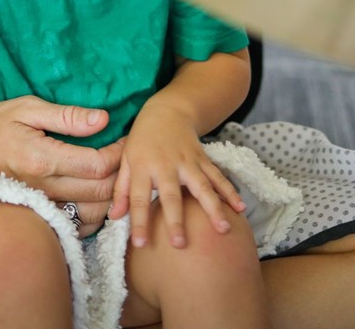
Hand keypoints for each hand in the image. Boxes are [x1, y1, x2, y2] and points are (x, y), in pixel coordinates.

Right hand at [0, 96, 121, 203]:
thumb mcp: (28, 108)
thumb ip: (67, 116)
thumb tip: (103, 120)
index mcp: (42, 159)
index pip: (97, 165)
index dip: (121, 153)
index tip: (127, 139)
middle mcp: (43, 187)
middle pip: (100, 192)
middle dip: (122, 174)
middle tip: (129, 157)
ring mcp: (40, 205)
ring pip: (92, 215)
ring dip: (112, 198)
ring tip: (117, 176)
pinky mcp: (38, 213)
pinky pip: (75, 226)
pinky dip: (94, 215)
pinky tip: (97, 196)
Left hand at [109, 103, 244, 249]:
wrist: (168, 111)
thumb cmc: (143, 140)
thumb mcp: (126, 159)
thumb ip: (121, 190)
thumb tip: (114, 217)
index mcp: (142, 167)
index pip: (138, 198)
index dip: (138, 221)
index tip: (140, 244)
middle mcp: (166, 165)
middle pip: (171, 195)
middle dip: (176, 220)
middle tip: (180, 244)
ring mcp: (188, 162)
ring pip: (202, 186)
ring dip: (213, 208)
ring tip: (223, 228)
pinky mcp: (203, 159)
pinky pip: (218, 177)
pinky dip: (230, 192)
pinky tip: (240, 208)